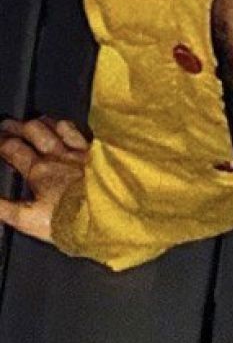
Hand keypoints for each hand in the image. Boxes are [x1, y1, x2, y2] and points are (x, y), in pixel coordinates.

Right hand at [0, 116, 90, 242]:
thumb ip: (5, 208)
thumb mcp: (29, 221)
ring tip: (35, 121)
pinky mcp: (99, 154)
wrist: (111, 216)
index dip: (0, 142)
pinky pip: (82, 131)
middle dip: (16, 126)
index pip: (12, 149)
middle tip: (7, 124)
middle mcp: (59, 156)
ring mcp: (81, 152)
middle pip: (33, 131)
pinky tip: (70, 127)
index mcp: (40, 172)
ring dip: (43, 122)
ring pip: (57, 126)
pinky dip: (70, 126)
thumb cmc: (72, 221)